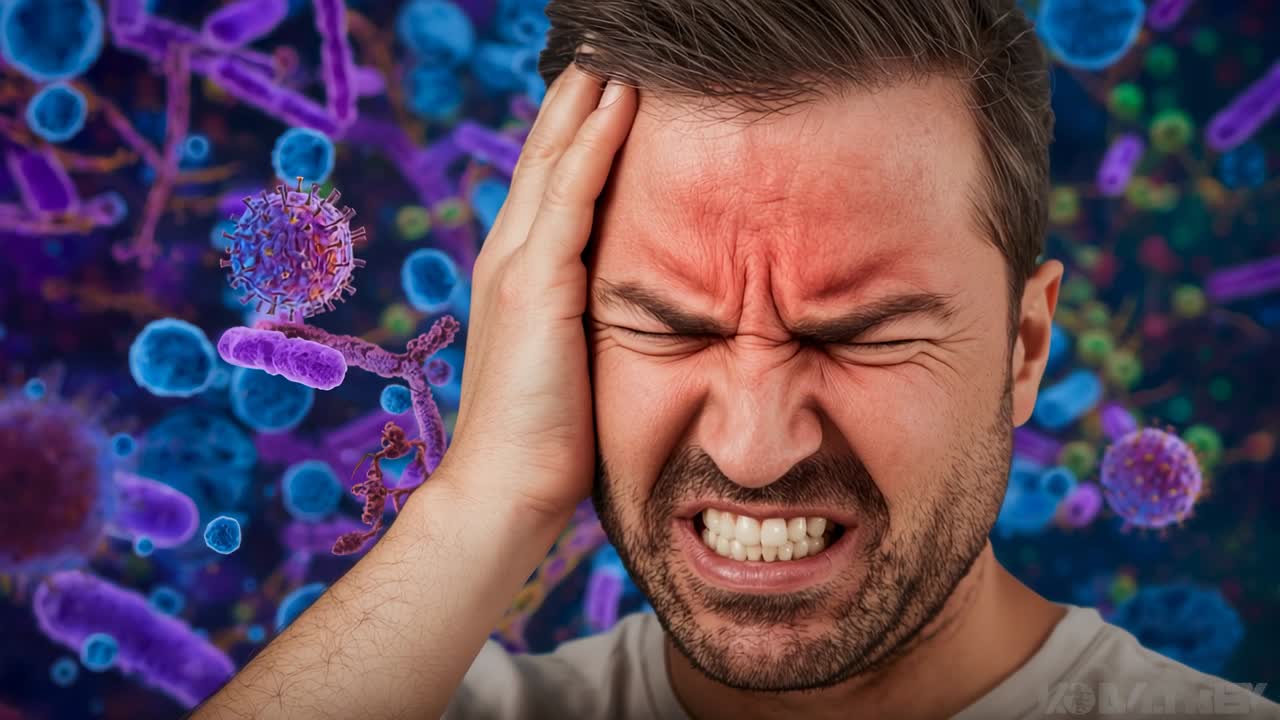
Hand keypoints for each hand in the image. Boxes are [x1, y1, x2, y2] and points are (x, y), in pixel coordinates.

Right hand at [438, 58, 635, 523]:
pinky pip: (571, 197)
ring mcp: (517, 265)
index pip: (554, 180)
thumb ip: (592, 312)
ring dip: (587, 96)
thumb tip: (639, 291)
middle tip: (607, 42)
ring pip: (556, 159)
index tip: (609, 80)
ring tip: (615, 46)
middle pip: (548, 152)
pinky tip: (617, 100)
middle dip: (577, 92)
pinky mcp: (534, 286)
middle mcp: (511, 253)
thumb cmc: (551, 435)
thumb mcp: (576, 356)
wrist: (506, 489)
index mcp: (522, 270)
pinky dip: (593, 143)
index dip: (577, 125)